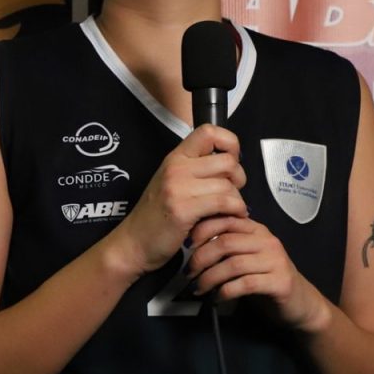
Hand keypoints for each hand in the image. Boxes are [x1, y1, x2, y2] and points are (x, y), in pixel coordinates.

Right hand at [111, 125, 247, 275]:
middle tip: (233, 192)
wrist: (134, 242)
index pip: (208, 131)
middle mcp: (176, 168)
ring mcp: (178, 188)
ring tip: (232, 210)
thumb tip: (230, 164)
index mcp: (175, 158)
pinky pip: (223, 202)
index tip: (231, 161)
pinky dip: (235, 210)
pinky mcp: (183, 210)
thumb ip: (196, 170)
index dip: (229, 143)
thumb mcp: (172, 183)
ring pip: (228, 185)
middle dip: (239, 178)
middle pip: (227, 161)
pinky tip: (231, 217)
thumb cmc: (157, 216)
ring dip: (237, 200)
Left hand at [186, 215, 331, 332]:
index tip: (186, 246)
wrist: (300, 304)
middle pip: (225, 242)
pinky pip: (245, 284)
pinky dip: (225, 292)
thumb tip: (192, 244)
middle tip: (188, 273)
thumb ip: (228, 246)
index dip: (202, 230)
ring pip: (233, 264)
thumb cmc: (266, 279)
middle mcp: (267, 241)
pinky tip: (217, 299)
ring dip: (210, 278)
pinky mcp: (280, 283)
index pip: (225, 219)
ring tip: (198, 289)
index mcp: (257, 230)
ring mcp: (276, 261)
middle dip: (201, 258)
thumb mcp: (247, 257)